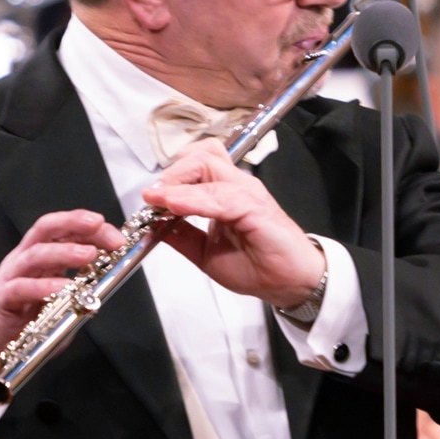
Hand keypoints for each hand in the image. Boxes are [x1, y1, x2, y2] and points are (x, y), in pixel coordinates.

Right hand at [0, 208, 130, 391]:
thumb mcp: (63, 302)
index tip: (115, 235)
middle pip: (46, 230)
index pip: (63, 230)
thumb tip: (112, 278)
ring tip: (88, 254)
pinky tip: (62, 287)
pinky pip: (20, 289)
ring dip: (63, 251)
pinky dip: (42, 286)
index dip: (87, 226)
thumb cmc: (29, 325)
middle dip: (74, 223)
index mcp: (40, 257)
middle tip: (100, 225)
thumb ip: (84, 289)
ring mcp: (10, 278)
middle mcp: (23, 261)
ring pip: (34, 255)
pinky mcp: (1, 301)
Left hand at [140, 137, 327, 316]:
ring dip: (177, 182)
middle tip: (153, 196)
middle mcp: (238, 185)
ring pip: (207, 166)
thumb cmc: (258, 265)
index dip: (170, 175)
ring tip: (157, 200)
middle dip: (170, 173)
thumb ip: (182, 236)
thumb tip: (152, 226)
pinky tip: (174, 206)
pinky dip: (192, 199)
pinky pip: (219, 196)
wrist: (290, 283)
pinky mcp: (255, 207)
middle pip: (200, 155)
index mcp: (227, 192)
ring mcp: (248, 192)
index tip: (149, 198)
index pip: (197, 163)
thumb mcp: (205, 252)